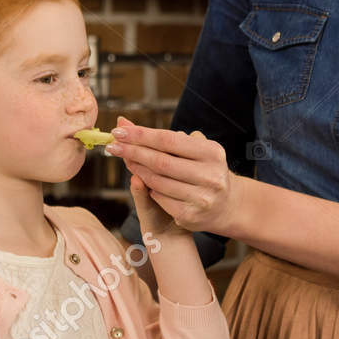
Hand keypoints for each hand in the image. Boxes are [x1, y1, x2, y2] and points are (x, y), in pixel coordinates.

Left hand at [108, 117, 235, 234]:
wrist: (226, 205)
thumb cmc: (203, 170)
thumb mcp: (193, 150)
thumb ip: (163, 138)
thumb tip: (124, 123)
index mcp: (212, 153)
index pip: (168, 140)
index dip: (141, 135)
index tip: (119, 131)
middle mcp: (210, 175)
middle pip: (160, 161)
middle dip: (133, 152)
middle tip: (112, 145)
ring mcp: (201, 197)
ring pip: (157, 181)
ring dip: (137, 170)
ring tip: (126, 160)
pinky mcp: (190, 215)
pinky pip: (160, 198)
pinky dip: (149, 188)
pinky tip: (144, 180)